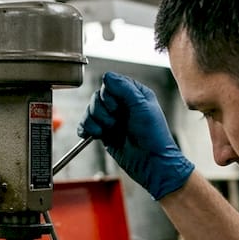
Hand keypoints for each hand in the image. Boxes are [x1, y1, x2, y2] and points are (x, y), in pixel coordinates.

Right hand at [78, 71, 194, 199]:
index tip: (117, 108)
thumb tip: (107, 76)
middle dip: (101, 111)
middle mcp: (122, 105)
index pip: (110, 84)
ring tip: (106, 131)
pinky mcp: (104, 133)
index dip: (109, 95)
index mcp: (133, 94)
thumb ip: (124, 88)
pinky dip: (86, 129)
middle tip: (114, 122)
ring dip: (94, 121)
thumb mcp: (142, 106)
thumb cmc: (153, 136)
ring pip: (90, 111)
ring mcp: (112, 119)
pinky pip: (85, 125)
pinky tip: (95, 134)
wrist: (150, 162)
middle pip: (97, 97)